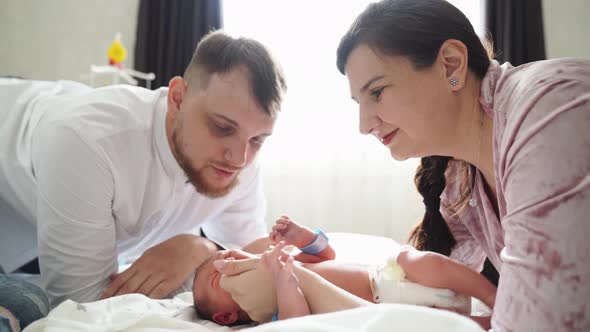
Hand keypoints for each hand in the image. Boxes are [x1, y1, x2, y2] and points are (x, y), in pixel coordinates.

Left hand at [100, 234, 215, 299]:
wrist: (192, 246)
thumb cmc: (169, 251)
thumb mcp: (148, 255)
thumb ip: (132, 268)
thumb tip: (112, 277)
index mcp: (141, 262)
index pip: (121, 279)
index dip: (110, 291)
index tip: (100, 300)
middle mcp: (149, 268)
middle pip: (129, 287)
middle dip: (116, 299)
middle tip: (106, 309)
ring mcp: (161, 274)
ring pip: (142, 291)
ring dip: (130, 301)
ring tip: (119, 311)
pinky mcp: (172, 280)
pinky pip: (158, 292)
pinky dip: (149, 300)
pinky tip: (141, 307)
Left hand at [215, 252, 277, 321]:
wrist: (296, 286)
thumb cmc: (275, 270)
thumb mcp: (254, 262)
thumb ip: (233, 265)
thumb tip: (216, 265)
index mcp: (237, 285)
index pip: (224, 281)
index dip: (233, 274)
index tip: (245, 271)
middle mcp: (241, 300)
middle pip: (232, 290)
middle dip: (240, 283)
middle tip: (255, 276)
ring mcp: (249, 309)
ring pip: (241, 299)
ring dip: (247, 292)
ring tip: (262, 285)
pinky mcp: (257, 316)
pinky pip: (250, 307)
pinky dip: (255, 302)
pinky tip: (265, 295)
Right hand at [261, 242, 309, 319]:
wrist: (288, 293)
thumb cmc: (285, 280)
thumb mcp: (282, 270)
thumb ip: (281, 261)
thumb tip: (281, 253)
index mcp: (274, 268)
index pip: (267, 257)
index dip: (269, 250)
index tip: (274, 243)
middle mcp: (275, 270)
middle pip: (271, 258)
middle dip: (275, 249)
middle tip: (281, 241)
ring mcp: (280, 274)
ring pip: (275, 262)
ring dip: (278, 252)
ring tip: (283, 244)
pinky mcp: (287, 277)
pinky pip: (286, 270)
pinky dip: (288, 263)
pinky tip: (291, 258)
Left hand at [269, 215, 314, 247]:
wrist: (300, 235)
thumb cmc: (292, 239)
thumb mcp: (285, 241)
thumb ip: (279, 238)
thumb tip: (275, 232)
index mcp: (276, 236)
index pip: (271, 235)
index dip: (272, 233)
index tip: (276, 232)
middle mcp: (278, 230)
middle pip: (274, 227)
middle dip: (278, 226)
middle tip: (284, 226)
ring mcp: (282, 225)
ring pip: (277, 221)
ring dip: (282, 220)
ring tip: (287, 222)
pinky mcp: (286, 220)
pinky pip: (283, 216)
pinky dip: (285, 217)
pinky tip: (288, 220)